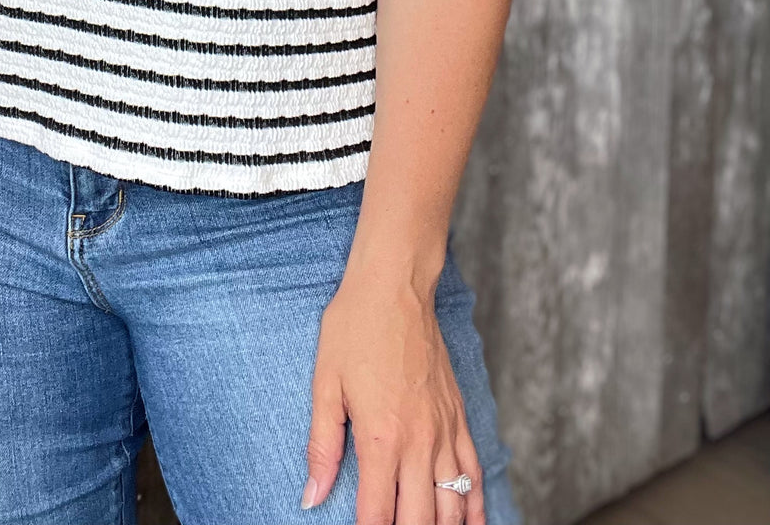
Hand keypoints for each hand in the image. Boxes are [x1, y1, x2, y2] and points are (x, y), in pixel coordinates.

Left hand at [303, 270, 483, 524]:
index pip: (378, 514)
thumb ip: (321, 445)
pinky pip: (475, 473)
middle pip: (420, 519)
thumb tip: (311, 495)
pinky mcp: (458, 416)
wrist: (395, 285)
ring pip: (455, 505)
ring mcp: (444, 431)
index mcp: (382, 438)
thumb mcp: (325, 383)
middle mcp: (420, 442)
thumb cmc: (354, 327)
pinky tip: (470, 524)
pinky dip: (475, 506)